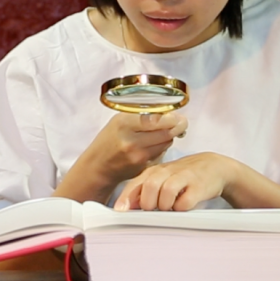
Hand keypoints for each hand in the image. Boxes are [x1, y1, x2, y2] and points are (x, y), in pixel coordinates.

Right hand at [52, 112, 187, 203]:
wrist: (99, 166)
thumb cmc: (109, 139)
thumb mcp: (120, 120)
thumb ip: (142, 114)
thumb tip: (169, 112)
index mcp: (124, 124)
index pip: (157, 119)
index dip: (172, 118)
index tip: (177, 116)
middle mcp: (132, 141)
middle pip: (166, 132)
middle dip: (176, 126)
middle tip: (180, 122)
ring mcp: (139, 156)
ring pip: (166, 143)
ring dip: (170, 136)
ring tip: (163, 131)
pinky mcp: (143, 167)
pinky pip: (161, 153)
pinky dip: (162, 147)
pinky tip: (154, 144)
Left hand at [114, 152, 237, 211]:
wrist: (213, 167)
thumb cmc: (182, 176)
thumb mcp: (161, 179)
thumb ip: (143, 190)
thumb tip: (125, 207)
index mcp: (154, 171)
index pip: (135, 184)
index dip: (126, 199)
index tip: (120, 212)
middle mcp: (167, 172)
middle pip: (149, 188)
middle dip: (148, 204)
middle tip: (154, 210)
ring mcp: (183, 178)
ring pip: (166, 194)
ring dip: (165, 206)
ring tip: (170, 207)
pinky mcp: (198, 187)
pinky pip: (184, 203)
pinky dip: (180, 208)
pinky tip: (183, 206)